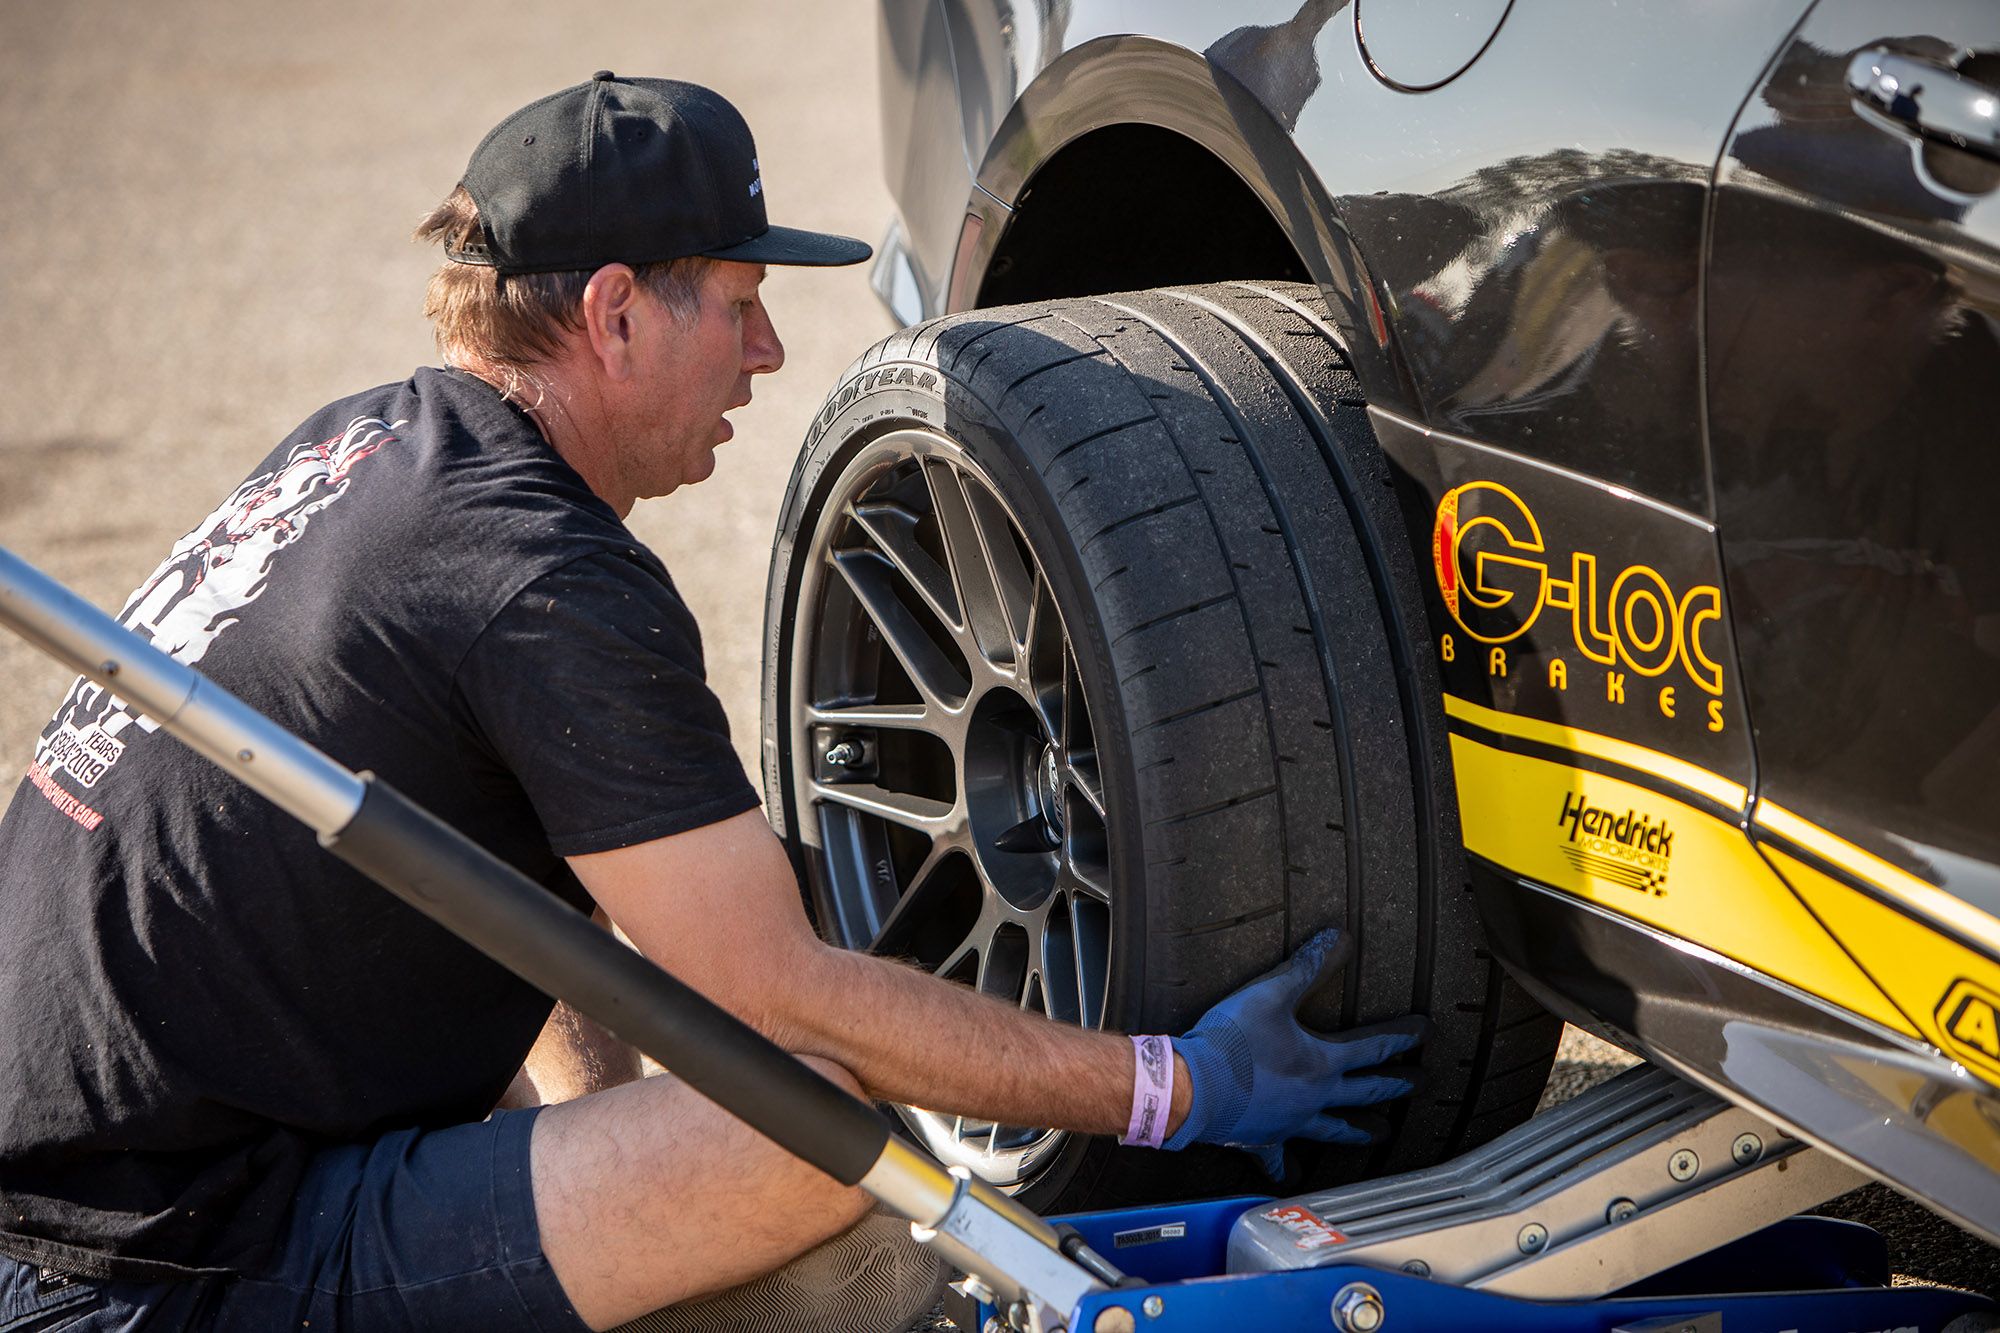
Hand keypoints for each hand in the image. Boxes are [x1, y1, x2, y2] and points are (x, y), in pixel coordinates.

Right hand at [1162, 928, 1426, 1177]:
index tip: (1425, 1032)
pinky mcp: (1263, 1139)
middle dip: (1394, 1086)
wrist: (1192, 1088)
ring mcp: (1291, 1123)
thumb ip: (1307, 966)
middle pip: (1364, 1092)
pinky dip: (1286, 1167)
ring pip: (1334, 1129)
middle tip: (1419, 1084)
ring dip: (1359, 1131)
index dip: (1401, 1038)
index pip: (1373, 1048)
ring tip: (1380, 1135)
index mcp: (1321, 1063)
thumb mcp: (1270, 993)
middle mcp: (1315, 1097)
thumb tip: (1340, 939)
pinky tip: (1291, 1175)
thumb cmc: (1231, 1042)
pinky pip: (1279, 1159)